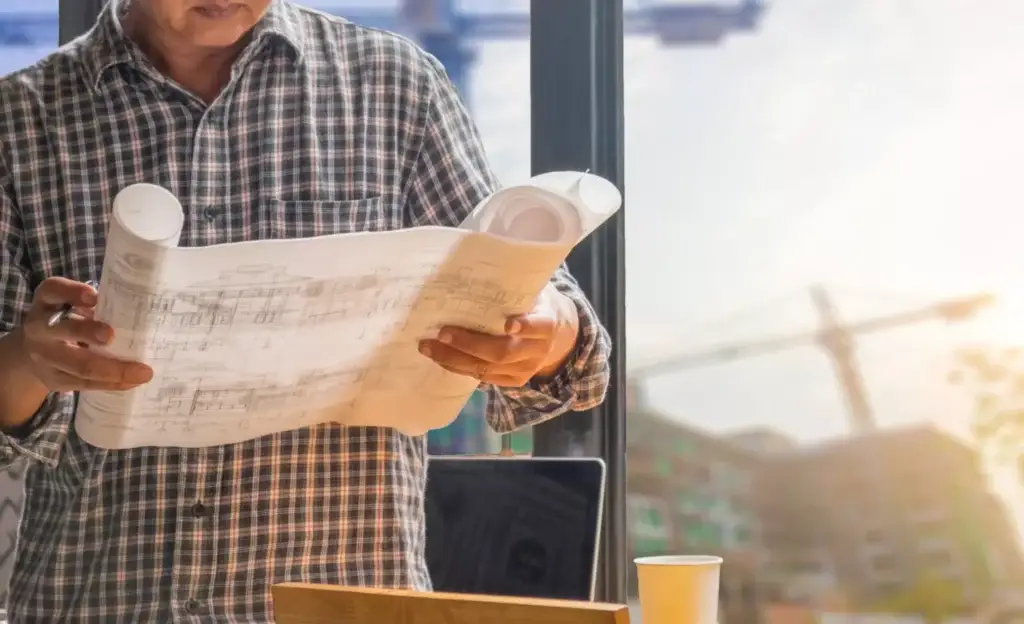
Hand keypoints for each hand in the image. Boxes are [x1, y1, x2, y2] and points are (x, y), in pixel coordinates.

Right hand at [18, 277, 152, 391]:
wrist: (33, 352)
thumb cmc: (67, 320)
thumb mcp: (72, 304)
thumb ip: (96, 304)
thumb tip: (138, 309)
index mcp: (47, 301)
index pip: (54, 290)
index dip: (73, 292)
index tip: (94, 296)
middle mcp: (40, 327)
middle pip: (65, 330)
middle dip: (88, 332)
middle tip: (111, 335)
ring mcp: (44, 357)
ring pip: (80, 366)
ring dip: (114, 370)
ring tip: (143, 372)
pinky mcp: (54, 380)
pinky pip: (85, 384)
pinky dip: (112, 383)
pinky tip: (132, 382)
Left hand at [419, 284, 579, 386]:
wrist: (554, 335)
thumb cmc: (534, 304)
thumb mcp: (532, 291)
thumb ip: (513, 286)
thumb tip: (471, 265)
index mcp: (547, 323)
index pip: (539, 326)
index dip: (525, 326)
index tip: (507, 323)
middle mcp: (538, 350)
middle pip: (503, 352)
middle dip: (469, 344)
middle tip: (442, 332)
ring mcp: (525, 369)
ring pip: (487, 369)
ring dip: (454, 359)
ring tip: (428, 347)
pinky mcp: (512, 381)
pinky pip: (482, 378)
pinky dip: (458, 367)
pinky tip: (439, 356)